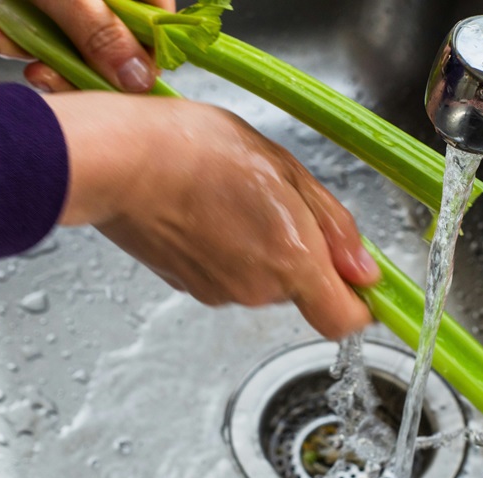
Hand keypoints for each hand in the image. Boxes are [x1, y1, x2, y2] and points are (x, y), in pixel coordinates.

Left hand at [0, 0, 174, 92]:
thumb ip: (101, 33)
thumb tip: (140, 81)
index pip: (151, 35)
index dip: (131, 68)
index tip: (101, 86)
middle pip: (104, 48)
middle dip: (64, 64)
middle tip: (38, 71)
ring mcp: (72, 2)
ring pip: (62, 43)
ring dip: (22, 47)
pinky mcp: (39, 3)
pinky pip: (31, 29)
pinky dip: (4, 32)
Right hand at [43, 92, 379, 338]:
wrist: (118, 162)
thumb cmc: (194, 151)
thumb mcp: (283, 168)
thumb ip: (332, 226)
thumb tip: (364, 271)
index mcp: (291, 259)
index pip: (345, 321)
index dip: (359, 304)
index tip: (360, 278)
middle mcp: (258, 288)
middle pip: (301, 289)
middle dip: (300, 251)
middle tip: (275, 199)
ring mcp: (219, 292)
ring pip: (262, 279)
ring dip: (260, 246)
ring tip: (232, 197)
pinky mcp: (188, 287)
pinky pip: (227, 274)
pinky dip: (226, 249)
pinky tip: (206, 211)